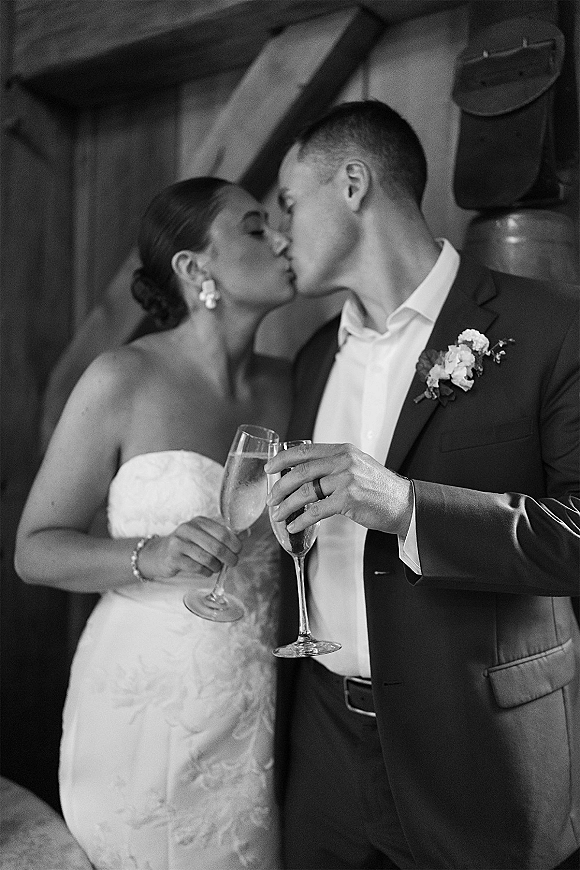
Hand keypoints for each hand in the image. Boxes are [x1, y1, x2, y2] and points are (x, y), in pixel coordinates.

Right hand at [138, 517, 241, 581]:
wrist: (159, 554)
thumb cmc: (186, 545)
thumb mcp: (203, 535)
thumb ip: (223, 534)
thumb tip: (246, 533)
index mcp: (199, 521)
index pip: (223, 532)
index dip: (234, 544)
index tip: (238, 551)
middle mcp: (188, 529)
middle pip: (217, 546)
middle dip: (229, 558)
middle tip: (232, 563)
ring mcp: (179, 543)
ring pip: (208, 559)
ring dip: (216, 567)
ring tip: (216, 568)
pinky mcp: (173, 558)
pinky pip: (197, 568)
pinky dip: (206, 572)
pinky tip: (206, 571)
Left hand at [265, 442, 412, 536]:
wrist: (404, 504)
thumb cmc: (379, 489)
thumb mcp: (357, 466)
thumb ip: (334, 464)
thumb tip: (302, 472)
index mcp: (342, 450)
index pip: (305, 450)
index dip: (282, 459)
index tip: (269, 468)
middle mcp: (344, 461)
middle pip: (300, 471)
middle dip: (280, 487)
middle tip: (271, 498)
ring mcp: (346, 479)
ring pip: (305, 492)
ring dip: (287, 505)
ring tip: (278, 515)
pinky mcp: (348, 499)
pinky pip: (316, 511)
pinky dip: (301, 520)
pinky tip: (293, 526)